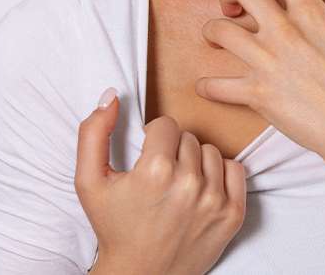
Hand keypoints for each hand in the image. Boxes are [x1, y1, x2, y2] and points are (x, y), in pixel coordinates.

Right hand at [75, 89, 246, 274]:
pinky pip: (235, 169)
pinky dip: (219, 175)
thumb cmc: (114, 228)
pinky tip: (200, 190)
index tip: (147, 157)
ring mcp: (214, 200)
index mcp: (154, 171)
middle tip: (160, 175)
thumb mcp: (89, 182)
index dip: (153, 138)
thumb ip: (93, 133)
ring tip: (178, 184)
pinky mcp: (232, 215)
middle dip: (173, 150)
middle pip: (188, 137)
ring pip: (211, 151)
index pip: (166, 124)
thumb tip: (112, 96)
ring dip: (196, 161)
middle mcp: (188, 183)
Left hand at [193, 0, 324, 172]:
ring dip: (213, 31)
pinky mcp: (258, 96)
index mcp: (313, 13)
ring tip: (219, 38)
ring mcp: (267, 64)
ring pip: (218, 31)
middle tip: (234, 6)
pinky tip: (210, 85)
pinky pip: (216, 86)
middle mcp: (284, 33)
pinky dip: (208, 86)